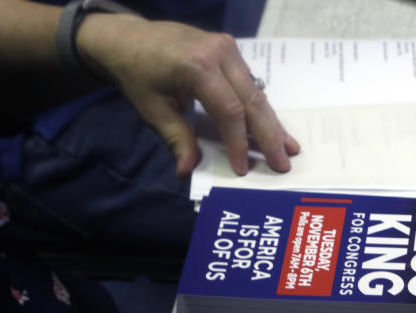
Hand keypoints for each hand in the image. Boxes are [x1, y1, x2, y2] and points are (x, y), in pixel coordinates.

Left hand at [76, 16, 299, 177]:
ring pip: (255, 91)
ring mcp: (227, 48)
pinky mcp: (228, 49)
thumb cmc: (136, 73)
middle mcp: (219, 52)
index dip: (239, 143)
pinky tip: (271, 127)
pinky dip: (257, 108)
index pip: (230, 111)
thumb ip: (177, 139)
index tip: (242, 168)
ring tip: (288, 147)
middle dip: (269, 135)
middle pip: (252, 100)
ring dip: (270, 122)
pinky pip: (247, 83)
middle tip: (284, 162)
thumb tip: (187, 171)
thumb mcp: (153, 110)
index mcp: (198, 66)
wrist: (126, 37)